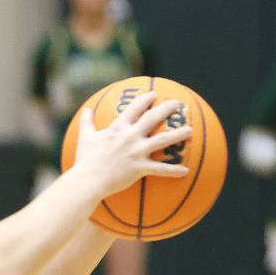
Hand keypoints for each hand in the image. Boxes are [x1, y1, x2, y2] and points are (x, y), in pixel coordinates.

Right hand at [73, 91, 191, 195]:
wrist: (89, 180)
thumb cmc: (85, 159)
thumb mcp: (85, 137)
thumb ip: (87, 122)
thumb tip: (86, 110)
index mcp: (118, 128)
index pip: (134, 108)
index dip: (145, 100)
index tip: (154, 94)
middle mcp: (130, 136)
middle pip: (153, 119)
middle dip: (167, 109)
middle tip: (178, 104)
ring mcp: (137, 152)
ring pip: (163, 141)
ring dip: (178, 135)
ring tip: (190, 130)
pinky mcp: (140, 168)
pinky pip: (161, 169)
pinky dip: (173, 170)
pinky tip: (185, 171)